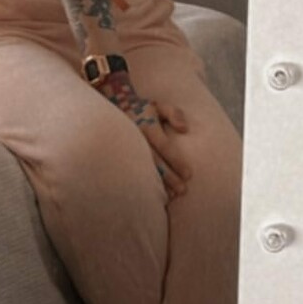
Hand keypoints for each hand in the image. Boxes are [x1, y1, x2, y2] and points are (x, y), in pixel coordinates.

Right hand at [95, 70, 190, 197]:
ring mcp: (127, 148)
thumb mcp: (159, 106)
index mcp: (147, 126)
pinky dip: (143, 184)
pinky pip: (132, 172)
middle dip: (169, 177)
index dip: (176, 161)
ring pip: (143, 170)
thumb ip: (174, 114)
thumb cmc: (142, 110)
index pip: (164, 146)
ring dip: (157, 184)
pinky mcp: (120, 156)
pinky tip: (152, 195)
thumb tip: (184, 129)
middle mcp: (136, 138)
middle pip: (154, 161)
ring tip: (170, 196)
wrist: (113, 108)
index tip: (189, 175)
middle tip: (182, 190)